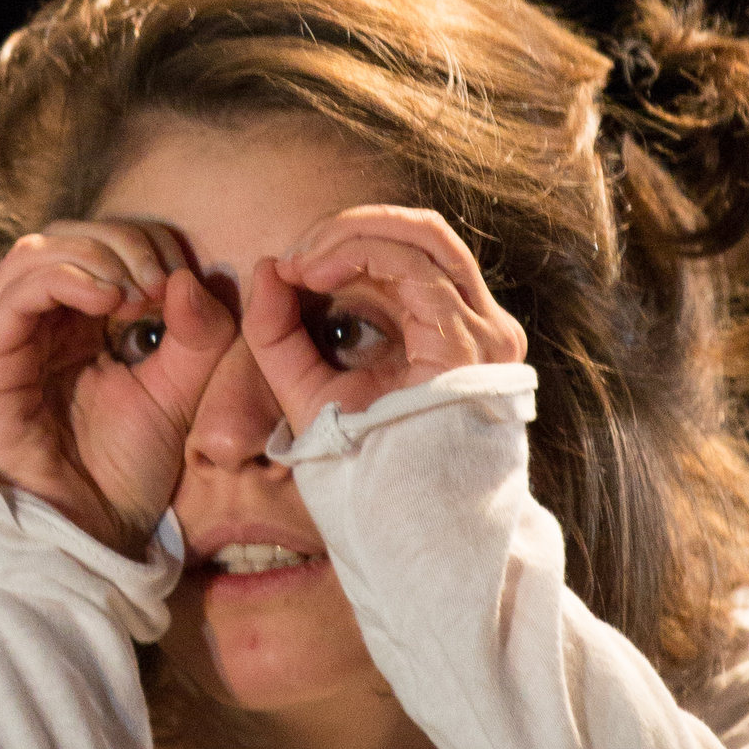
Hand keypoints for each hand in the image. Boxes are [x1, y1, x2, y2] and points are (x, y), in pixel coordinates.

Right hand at [0, 221, 236, 553]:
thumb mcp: (181, 393)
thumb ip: (197, 335)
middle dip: (122, 243)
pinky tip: (108, 297)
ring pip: (35, 255)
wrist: (94, 535)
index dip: (142, 243)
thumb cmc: (128, 470)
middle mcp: (27, 324)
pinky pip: (14, 298)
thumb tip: (190, 276)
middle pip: (63, 237)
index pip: (93, 244)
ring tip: (137, 290)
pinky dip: (64, 280)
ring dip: (95, 256)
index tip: (182, 277)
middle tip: (161, 281)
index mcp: (68, 323)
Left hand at [241, 206, 525, 439]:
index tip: (291, 265)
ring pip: (422, 235)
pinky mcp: (469, 342)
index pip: (408, 248)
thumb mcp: (304, 387)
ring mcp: (480, 330)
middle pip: (421, 230)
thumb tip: (267, 265)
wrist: (394, 520)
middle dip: (349, 228)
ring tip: (304, 263)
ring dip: (351, 235)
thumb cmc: (359, 461)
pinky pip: (414, 268)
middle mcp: (476, 322)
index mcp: (444, 327)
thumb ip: (278, 331)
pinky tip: (318, 277)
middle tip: (298, 256)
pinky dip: (360, 255)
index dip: (346, 239)